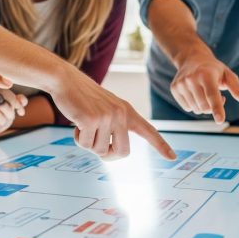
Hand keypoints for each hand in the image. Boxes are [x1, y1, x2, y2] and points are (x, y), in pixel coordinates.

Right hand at [0, 88, 26, 141]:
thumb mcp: (10, 108)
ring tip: (2, 122)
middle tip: (9, 118)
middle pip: (2, 104)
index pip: (6, 93)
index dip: (16, 103)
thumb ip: (18, 102)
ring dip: (3, 121)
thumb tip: (23, 101)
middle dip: (10, 114)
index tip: (20, 111)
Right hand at [52, 68, 175, 159]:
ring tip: (83, 124)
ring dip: (88, 143)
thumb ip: (114, 126)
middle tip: (96, 144)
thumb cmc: (83, 97)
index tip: (172, 158)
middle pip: (122, 153)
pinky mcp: (91, 120)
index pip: (149, 131)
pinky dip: (78, 138)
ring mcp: (107, 117)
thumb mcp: (105, 108)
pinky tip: (76, 121)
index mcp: (127, 111)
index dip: (161, 145)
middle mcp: (121, 114)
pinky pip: (85, 144)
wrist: (66, 79)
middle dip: (108, 155)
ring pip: (100, 150)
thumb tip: (113, 152)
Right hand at [171, 51, 238, 122]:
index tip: (220, 120)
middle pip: (205, 107)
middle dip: (213, 107)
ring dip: (204, 107)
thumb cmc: (213, 69)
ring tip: (206, 94)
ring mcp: (181, 84)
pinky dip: (194, 105)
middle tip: (218, 97)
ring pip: (196, 109)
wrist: (191, 58)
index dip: (217, 108)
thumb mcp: (228, 75)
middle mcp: (191, 79)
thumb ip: (236, 88)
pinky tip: (196, 94)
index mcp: (206, 74)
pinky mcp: (174, 89)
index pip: (212, 95)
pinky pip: (187, 108)